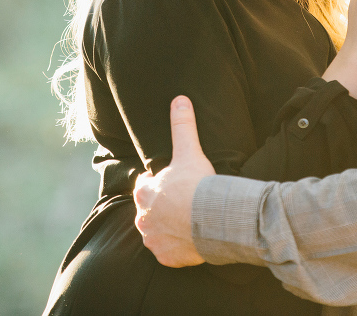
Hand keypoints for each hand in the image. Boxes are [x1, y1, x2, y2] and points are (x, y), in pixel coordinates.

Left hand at [134, 95, 214, 266]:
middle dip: (161, 208)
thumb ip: (182, 126)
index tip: (173, 184)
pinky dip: (175, 248)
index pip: (143, 186)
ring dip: (167, 228)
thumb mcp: (188, 151)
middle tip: (182, 204)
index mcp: (144, 193)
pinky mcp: (166, 257)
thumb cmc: (198, 185)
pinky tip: (190, 240)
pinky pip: (167, 253)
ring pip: (155, 233)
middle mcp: (142, 218)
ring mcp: (153, 239)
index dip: (157, 184)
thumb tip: (179, 100)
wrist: (214, 220)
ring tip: (187, 223)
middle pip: (148, 211)